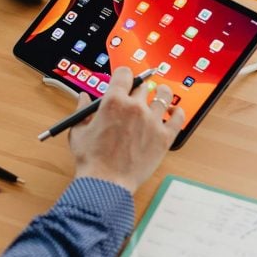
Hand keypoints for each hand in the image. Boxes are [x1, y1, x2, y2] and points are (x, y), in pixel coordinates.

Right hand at [69, 67, 184, 192]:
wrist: (106, 183)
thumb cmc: (91, 159)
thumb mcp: (78, 131)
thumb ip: (82, 110)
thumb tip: (83, 98)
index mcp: (113, 101)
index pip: (124, 74)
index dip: (123, 75)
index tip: (124, 79)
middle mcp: (135, 107)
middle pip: (143, 86)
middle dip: (138, 89)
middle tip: (137, 95)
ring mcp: (152, 121)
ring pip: (164, 96)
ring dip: (162, 93)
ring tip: (161, 94)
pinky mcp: (164, 137)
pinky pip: (178, 119)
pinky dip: (178, 113)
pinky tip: (174, 112)